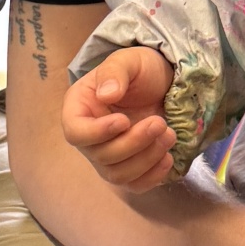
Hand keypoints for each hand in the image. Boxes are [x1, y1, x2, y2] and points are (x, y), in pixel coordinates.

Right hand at [60, 48, 176, 191]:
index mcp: (79, 109)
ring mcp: (108, 155)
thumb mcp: (128, 60)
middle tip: (160, 123)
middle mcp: (89, 137)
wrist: (163, 83)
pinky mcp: (129, 167)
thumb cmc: (140, 69)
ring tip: (169, 135)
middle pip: (100, 156)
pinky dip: (152, 177)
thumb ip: (114, 72)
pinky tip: (168, 158)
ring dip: (146, 159)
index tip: (124, 121)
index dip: (96, 133)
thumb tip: (106, 95)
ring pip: (117, 175)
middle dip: (133, 143)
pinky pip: (134, 185)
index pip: (75, 132)